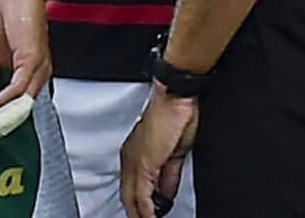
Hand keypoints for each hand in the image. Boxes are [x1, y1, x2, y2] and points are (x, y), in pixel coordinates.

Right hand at [0, 0, 50, 113]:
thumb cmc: (9, 15)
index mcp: (31, 74)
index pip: (18, 107)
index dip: (1, 121)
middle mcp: (39, 74)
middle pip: (22, 111)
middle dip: (0, 126)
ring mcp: (38, 69)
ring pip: (21, 104)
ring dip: (0, 118)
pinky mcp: (32, 60)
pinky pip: (17, 89)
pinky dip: (0, 100)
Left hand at [119, 86, 198, 217]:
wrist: (176, 98)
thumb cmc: (177, 116)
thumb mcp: (175, 154)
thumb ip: (169, 176)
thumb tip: (167, 193)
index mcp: (135, 152)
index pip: (134, 186)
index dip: (140, 204)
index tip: (150, 213)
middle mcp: (130, 157)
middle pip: (127, 195)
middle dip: (136, 213)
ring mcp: (135, 161)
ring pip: (131, 199)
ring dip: (140, 216)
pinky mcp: (144, 165)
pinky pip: (142, 197)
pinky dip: (147, 213)